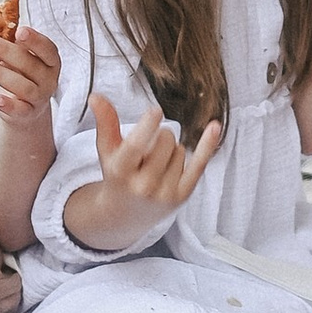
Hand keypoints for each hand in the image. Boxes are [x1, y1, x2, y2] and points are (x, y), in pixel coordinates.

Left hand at [0, 23, 61, 123]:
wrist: (26, 110)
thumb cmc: (23, 76)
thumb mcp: (21, 59)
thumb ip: (11, 46)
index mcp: (50, 61)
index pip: (47, 49)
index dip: (34, 40)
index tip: (19, 31)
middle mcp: (48, 79)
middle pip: (30, 64)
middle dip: (6, 51)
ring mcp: (39, 98)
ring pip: (23, 86)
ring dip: (0, 73)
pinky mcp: (28, 114)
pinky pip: (20, 110)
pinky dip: (8, 105)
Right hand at [76, 89, 223, 246]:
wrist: (124, 216)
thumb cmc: (117, 176)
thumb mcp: (107, 151)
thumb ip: (105, 123)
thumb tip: (96, 96)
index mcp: (121, 172)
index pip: (135, 146)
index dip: (146, 126)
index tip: (156, 111)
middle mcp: (143, 186)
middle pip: (165, 140)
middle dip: (159, 136)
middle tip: (148, 150)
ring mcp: (164, 193)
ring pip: (180, 150)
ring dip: (171, 150)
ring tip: (156, 165)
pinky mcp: (182, 196)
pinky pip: (200, 164)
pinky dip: (207, 145)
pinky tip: (214, 126)